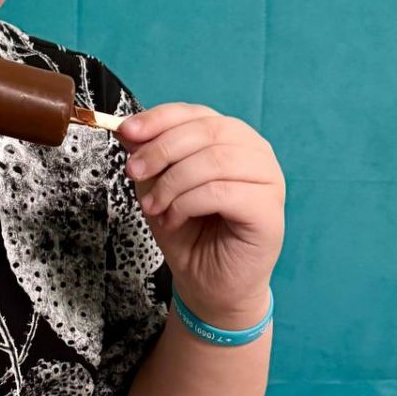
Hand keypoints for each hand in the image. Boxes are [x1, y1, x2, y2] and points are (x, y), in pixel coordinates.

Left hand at [116, 104, 285, 326]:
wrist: (207, 282)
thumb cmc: (188, 229)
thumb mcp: (157, 182)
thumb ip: (147, 152)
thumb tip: (127, 127)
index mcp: (231, 137)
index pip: (195, 113)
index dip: (159, 119)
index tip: (127, 132)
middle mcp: (256, 152)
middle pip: (207, 131)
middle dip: (161, 150)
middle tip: (133, 172)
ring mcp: (269, 180)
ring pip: (214, 160)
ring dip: (172, 182)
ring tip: (153, 206)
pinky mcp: (270, 212)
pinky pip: (222, 192)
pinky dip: (187, 203)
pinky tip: (174, 219)